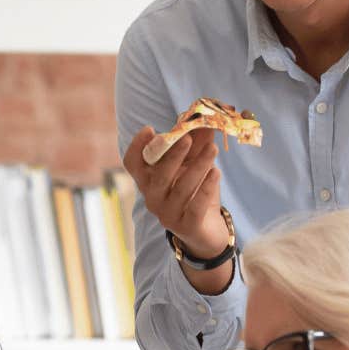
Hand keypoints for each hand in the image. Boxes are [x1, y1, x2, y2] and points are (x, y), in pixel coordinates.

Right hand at [123, 125, 227, 260]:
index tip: (150, 129)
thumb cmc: (195, 191)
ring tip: (213, 149)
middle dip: (173, 155)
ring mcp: (168, 214)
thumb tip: (205, 119)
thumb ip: (197, 142)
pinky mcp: (186, 226)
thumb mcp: (194, 164)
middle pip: (158, 176)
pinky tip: (216, 172)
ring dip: (198, 166)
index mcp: (148, 181)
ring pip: (182, 188)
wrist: (207, 230)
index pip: (132, 164)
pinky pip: (196, 206)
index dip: (137, 146)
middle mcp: (152, 198)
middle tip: (187, 137)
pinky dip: (206, 187)